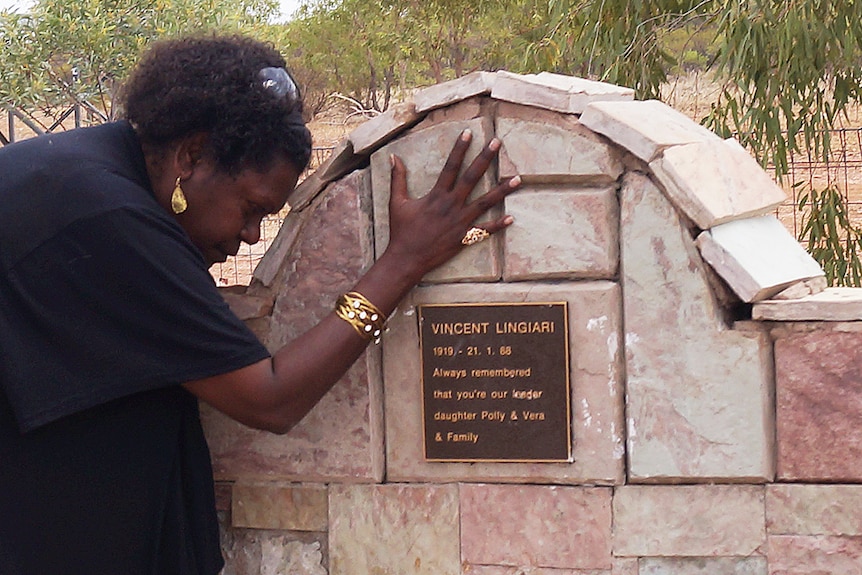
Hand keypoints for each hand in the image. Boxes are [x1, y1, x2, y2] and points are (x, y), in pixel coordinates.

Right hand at [385, 129, 520, 280]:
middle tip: (497, 142)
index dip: (459, 149)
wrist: (407, 258)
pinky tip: (511, 218)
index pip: (450, 166)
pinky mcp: (464, 237)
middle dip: (485, 158)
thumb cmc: (401, 230)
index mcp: (436, 195)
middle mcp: (451, 205)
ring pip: (486, 202)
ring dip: (502, 190)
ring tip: (518, 179)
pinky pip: (485, 230)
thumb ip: (397, 178)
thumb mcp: (396, 202)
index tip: (468, 133)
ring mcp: (460, 221)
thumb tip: (393, 157)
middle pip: (472, 177)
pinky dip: (498, 225)